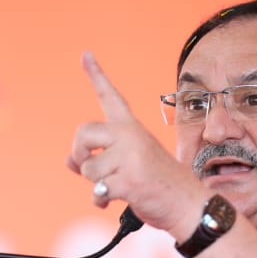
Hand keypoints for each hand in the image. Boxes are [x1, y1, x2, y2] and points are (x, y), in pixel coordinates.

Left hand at [67, 53, 206, 237]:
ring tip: (115, 186)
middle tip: (88, 167)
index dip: (95, 75)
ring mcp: (131, 156)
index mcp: (132, 127)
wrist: (188, 203)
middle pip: (83, 133)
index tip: (85, 54)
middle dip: (79, 155)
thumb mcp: (129, 162)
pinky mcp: (130, 179)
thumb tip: (68, 162)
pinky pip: (98, 190)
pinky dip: (100, 199)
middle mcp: (131, 135)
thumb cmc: (157, 182)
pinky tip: (110, 201)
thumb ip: (100, 156)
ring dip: (95, 184)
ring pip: (88, 168)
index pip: (110, 96)